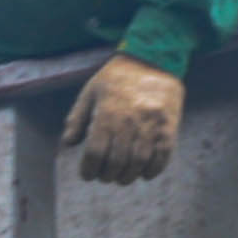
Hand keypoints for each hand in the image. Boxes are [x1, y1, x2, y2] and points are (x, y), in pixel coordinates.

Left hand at [62, 53, 185, 183]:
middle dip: (107, 175)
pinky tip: (144, 173)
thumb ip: (76, 118)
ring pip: (139, 162)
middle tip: (104, 177)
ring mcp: (151, 124)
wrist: (153, 60)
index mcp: (107, 113)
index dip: (89, 170)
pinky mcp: (169, 125)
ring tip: (122, 178)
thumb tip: (68, 144)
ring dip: (128, 176)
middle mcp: (130, 120)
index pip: (95, 153)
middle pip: (117, 162)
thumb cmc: (116, 78)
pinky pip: (163, 155)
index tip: (87, 175)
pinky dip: (153, 170)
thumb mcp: (90, 92)